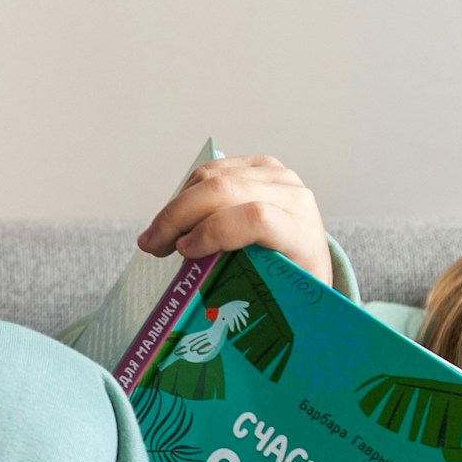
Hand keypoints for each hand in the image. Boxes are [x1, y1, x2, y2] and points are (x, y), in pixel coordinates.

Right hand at [137, 155, 331, 287]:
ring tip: (159, 236)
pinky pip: (212, 171)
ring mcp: (275, 176)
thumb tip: (191, 292)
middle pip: (224, 190)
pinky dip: (186, 194)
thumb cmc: (290, 284)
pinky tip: (176, 219)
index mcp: (301, 231)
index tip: (183, 252)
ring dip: (176, 207)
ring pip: (211, 177)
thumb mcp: (273, 296)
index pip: (256, 218)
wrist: (311, 257)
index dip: (213, 231)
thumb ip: (239, 290)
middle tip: (151, 245)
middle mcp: (291, 195)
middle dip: (177, 217)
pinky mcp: (259, 166)